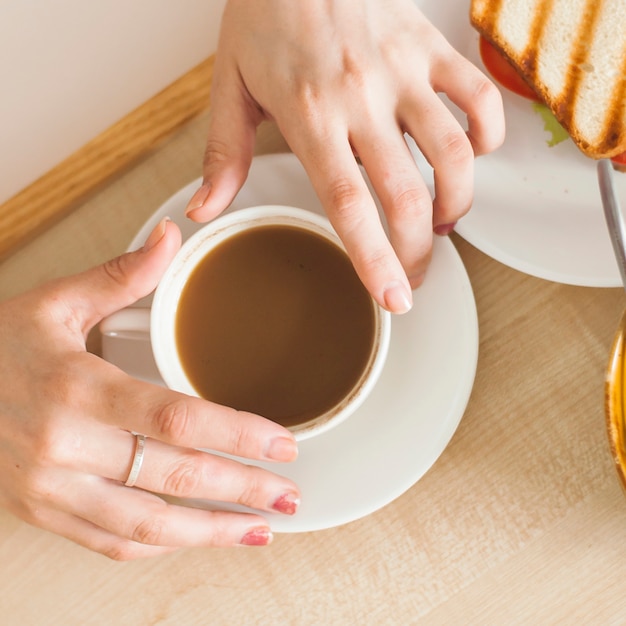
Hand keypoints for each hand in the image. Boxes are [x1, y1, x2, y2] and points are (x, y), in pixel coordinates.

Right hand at [0, 218, 299, 559]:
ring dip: (210, 533)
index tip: (283, 445)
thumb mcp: (54, 303)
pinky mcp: (41, 514)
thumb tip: (172, 233)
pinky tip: (198, 536)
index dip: (237, 435)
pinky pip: (109, 544)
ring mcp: (50, 490)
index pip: (174, 419)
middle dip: (241, 489)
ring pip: (146, 527)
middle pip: (172, 477)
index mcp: (76, 388)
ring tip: (260, 530)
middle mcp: (64, 446)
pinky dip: (161, 546)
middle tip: (289, 493)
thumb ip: (121, 273)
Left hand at [185, 0, 503, 312]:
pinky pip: (477, 96)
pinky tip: (471, 158)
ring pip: (452, 152)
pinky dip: (486, 135)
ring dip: (455, 202)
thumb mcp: (230, 85)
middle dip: (417, 251)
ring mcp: (403, 72)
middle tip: (414, 277)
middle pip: (405, 193)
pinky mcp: (430, 49)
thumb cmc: (265, 15)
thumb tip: (203, 212)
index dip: (374, 258)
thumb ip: (222, 155)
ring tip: (441, 224)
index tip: (393, 299)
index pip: (348, 202)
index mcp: (309, 115)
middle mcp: (362, 98)